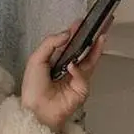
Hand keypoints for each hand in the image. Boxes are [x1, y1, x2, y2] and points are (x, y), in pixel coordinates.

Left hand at [20, 19, 108, 133]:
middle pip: (84, 50)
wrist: (36, 111)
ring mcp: (76, 79)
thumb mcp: (36, 60)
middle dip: (93, 37)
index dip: (76, 33)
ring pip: (90, 60)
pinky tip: (71, 67)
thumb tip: (66, 33)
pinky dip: (77, 70)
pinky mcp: (82, 89)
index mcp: (56, 61)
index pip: (70, 44)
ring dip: (96, 48)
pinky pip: (83, 76)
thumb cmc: (33, 90)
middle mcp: (68, 69)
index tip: (81, 22)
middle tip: (100, 24)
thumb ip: (50, 43)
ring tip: (100, 36)